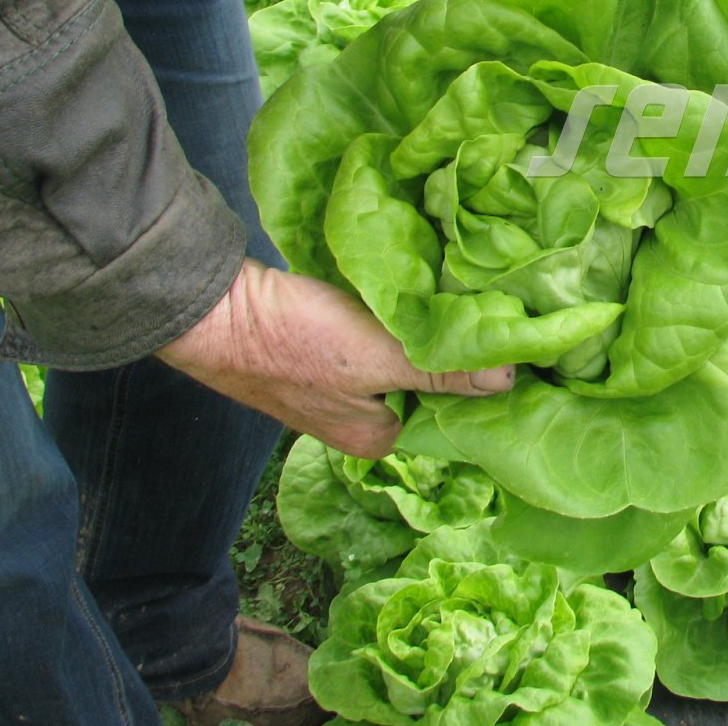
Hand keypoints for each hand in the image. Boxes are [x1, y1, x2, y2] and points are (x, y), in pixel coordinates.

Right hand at [157, 260, 511, 457]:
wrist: (216, 309)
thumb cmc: (297, 342)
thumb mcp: (381, 357)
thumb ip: (444, 370)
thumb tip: (511, 379)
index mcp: (377, 437)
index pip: (449, 409)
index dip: (477, 375)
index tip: (506, 338)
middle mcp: (358, 419)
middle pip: (424, 381)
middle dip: (448, 348)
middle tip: (487, 307)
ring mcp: (336, 386)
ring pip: (399, 357)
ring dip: (422, 329)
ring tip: (458, 294)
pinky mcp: (320, 350)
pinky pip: (374, 337)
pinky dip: (392, 317)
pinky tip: (414, 289)